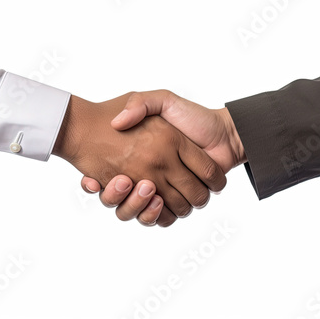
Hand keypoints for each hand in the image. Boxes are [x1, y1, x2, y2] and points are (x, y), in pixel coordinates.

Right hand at [52, 92, 226, 225]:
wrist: (224, 133)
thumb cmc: (193, 116)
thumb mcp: (163, 101)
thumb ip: (140, 104)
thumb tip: (117, 122)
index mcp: (137, 156)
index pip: (105, 177)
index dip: (96, 181)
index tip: (95, 176)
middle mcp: (146, 175)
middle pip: (120, 199)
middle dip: (119, 195)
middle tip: (125, 179)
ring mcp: (159, 191)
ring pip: (136, 212)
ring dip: (136, 205)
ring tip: (146, 187)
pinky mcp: (174, 203)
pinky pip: (158, 219)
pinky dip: (153, 216)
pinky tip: (157, 200)